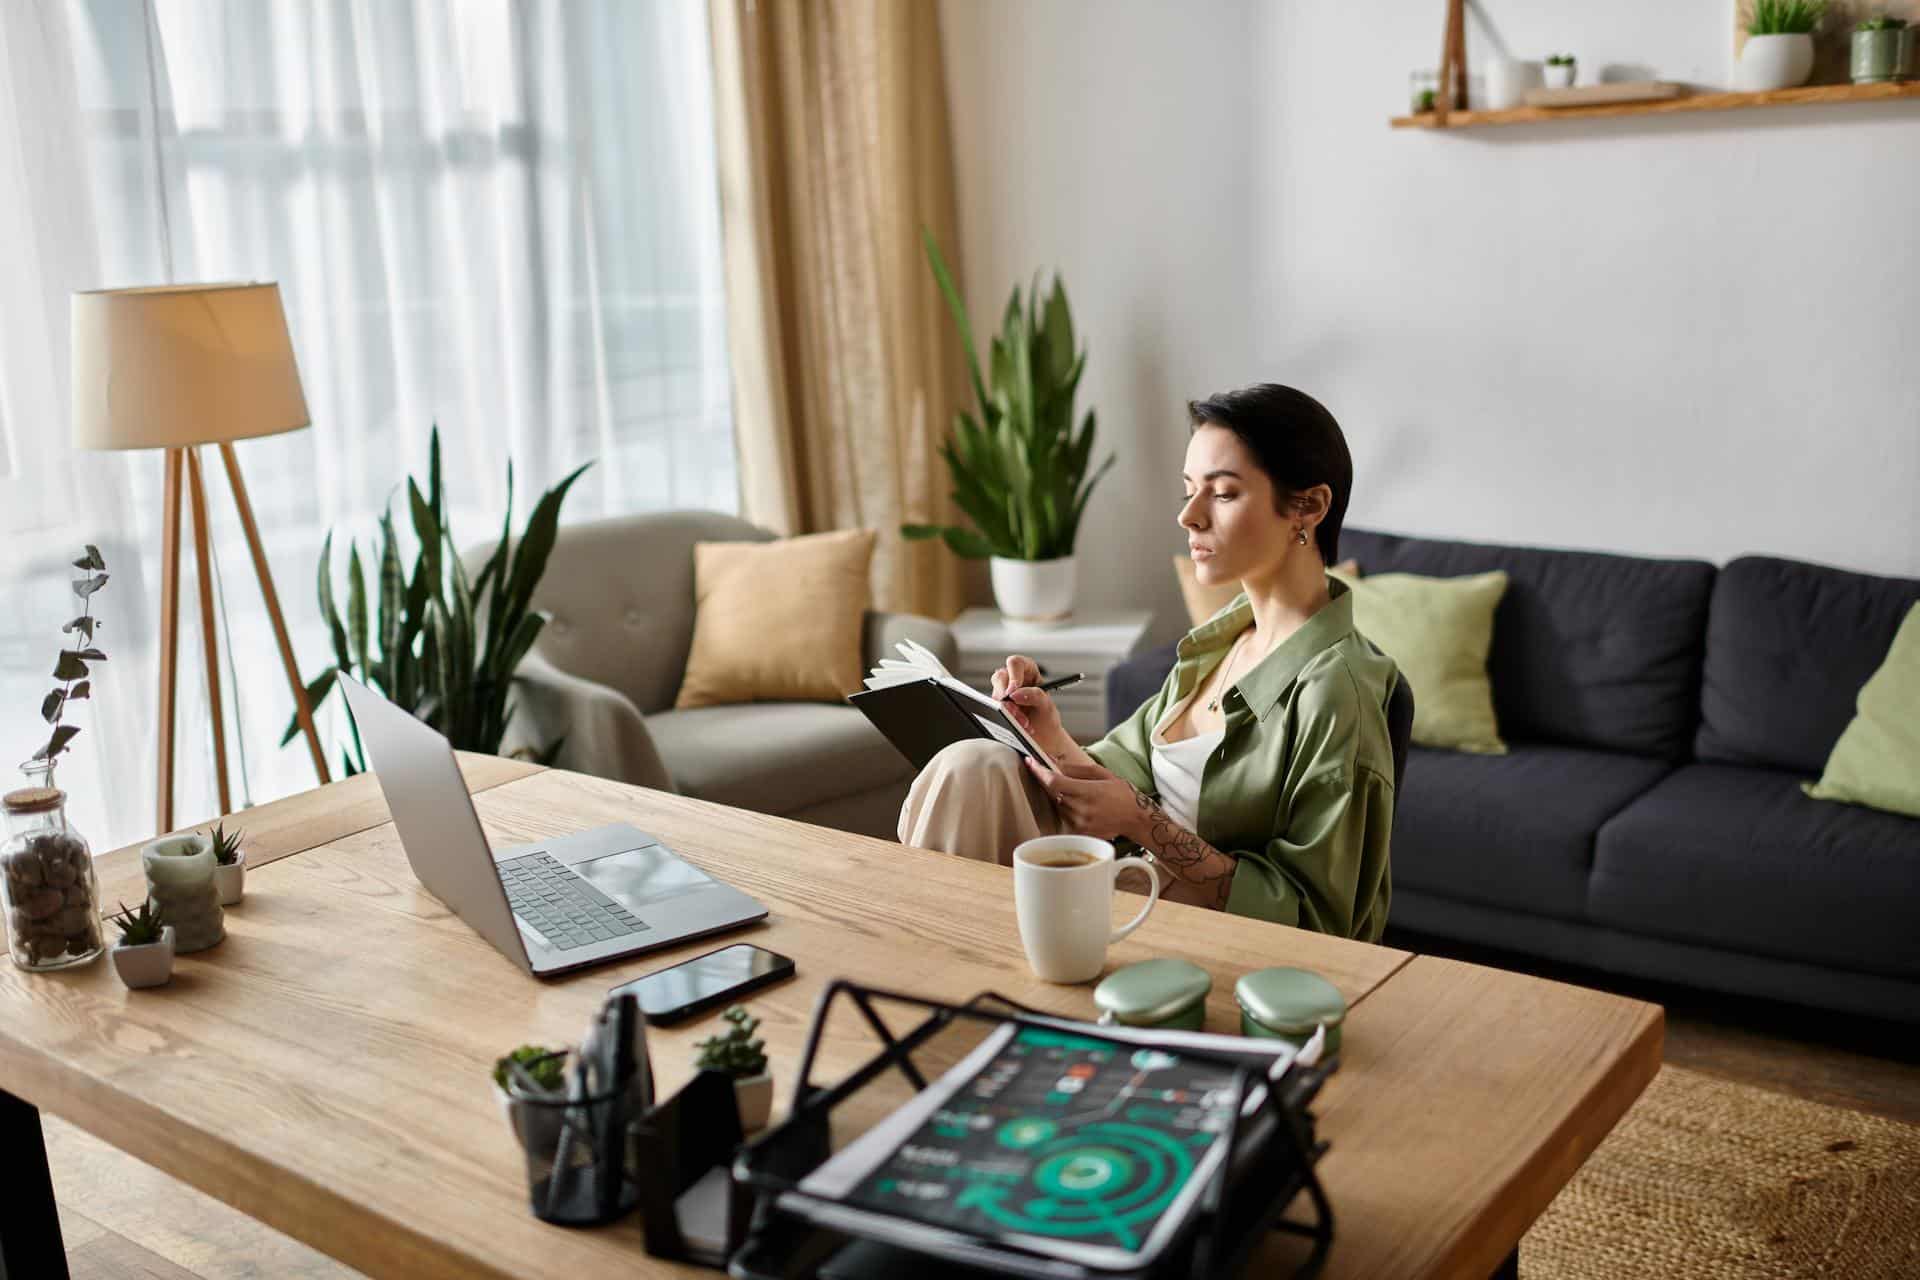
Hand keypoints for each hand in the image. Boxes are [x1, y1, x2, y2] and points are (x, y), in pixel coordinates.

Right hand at [991, 653, 1066, 747]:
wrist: (1042, 739)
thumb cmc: (1046, 719)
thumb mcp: (1047, 706)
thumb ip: (1035, 696)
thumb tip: (1016, 693)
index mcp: (1029, 672)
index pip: (1016, 663)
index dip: (1013, 674)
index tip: (1013, 690)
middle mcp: (1014, 680)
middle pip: (1000, 677)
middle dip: (1006, 696)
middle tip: (1013, 710)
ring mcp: (1003, 693)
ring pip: (995, 694)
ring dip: (1006, 710)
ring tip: (1022, 722)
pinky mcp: (997, 707)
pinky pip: (992, 709)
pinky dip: (1003, 718)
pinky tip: (1015, 725)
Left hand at [1023, 756, 1142, 840]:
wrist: (1135, 819)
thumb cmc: (1121, 794)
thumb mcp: (1102, 774)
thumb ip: (1077, 769)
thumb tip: (1054, 762)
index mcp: (1087, 792)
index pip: (1054, 782)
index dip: (1038, 771)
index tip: (1029, 762)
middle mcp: (1081, 809)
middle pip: (1052, 793)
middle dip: (1049, 781)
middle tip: (1050, 772)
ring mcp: (1080, 823)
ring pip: (1057, 805)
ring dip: (1059, 796)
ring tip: (1078, 792)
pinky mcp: (1080, 832)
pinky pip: (1064, 816)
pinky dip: (1066, 808)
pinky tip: (1080, 805)